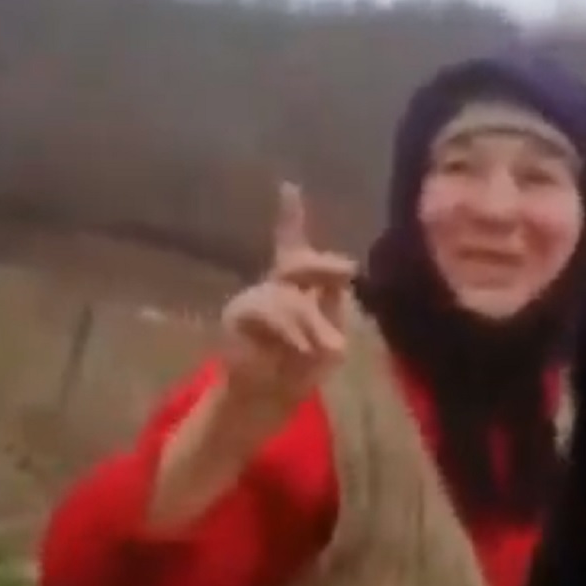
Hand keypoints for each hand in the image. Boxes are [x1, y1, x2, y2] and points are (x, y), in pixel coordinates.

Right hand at [220, 182, 355, 404]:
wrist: (267, 399)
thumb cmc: (300, 370)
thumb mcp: (329, 336)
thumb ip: (332, 304)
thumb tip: (345, 268)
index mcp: (296, 287)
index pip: (293, 245)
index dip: (290, 216)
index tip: (289, 185)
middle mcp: (272, 285)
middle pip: (296, 260)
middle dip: (323, 265)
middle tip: (348, 270)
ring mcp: (253, 297)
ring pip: (288, 293)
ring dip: (311, 321)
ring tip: (321, 349)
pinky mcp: (238, 314)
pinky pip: (270, 309)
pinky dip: (291, 329)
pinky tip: (302, 348)